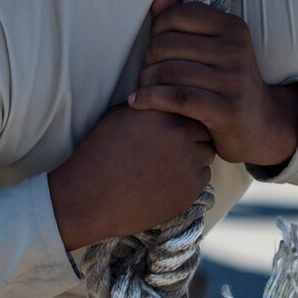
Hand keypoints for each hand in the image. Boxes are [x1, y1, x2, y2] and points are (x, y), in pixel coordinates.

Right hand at [47, 104, 213, 252]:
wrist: (90, 197)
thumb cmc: (99, 155)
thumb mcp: (117, 117)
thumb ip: (147, 106)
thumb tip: (163, 100)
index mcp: (162, 110)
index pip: (191, 106)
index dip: (183, 117)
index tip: (172, 128)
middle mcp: (180, 132)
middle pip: (205, 129)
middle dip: (194, 136)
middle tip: (173, 149)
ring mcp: (188, 160)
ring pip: (207, 154)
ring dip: (194, 158)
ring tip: (168, 167)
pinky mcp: (191, 188)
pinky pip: (203, 177)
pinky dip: (191, 179)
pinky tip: (167, 183)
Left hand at [130, 0, 297, 171]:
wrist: (261, 124)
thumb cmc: (228, 82)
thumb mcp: (215, 47)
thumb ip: (186, 21)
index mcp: (233, 27)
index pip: (178, 15)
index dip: (157, 28)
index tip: (155, 46)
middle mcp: (236, 50)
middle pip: (167, 44)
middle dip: (148, 58)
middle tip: (147, 72)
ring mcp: (234, 80)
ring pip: (169, 71)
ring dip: (146, 81)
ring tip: (143, 87)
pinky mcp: (227, 109)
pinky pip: (177, 97)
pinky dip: (150, 99)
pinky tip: (137, 102)